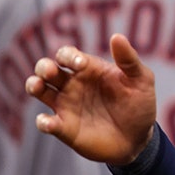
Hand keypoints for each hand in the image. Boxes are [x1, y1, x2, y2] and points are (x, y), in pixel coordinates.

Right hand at [26, 33, 156, 164]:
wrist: (140, 138)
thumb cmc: (140, 105)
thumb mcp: (141, 80)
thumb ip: (129, 59)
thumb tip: (117, 36)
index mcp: (89, 69)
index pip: (67, 54)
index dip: (69, 55)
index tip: (82, 65)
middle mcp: (73, 84)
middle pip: (46, 69)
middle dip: (43, 67)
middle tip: (51, 72)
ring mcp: (66, 106)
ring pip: (38, 90)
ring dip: (33, 85)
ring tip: (38, 86)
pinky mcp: (64, 128)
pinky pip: (45, 122)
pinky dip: (43, 121)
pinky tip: (50, 122)